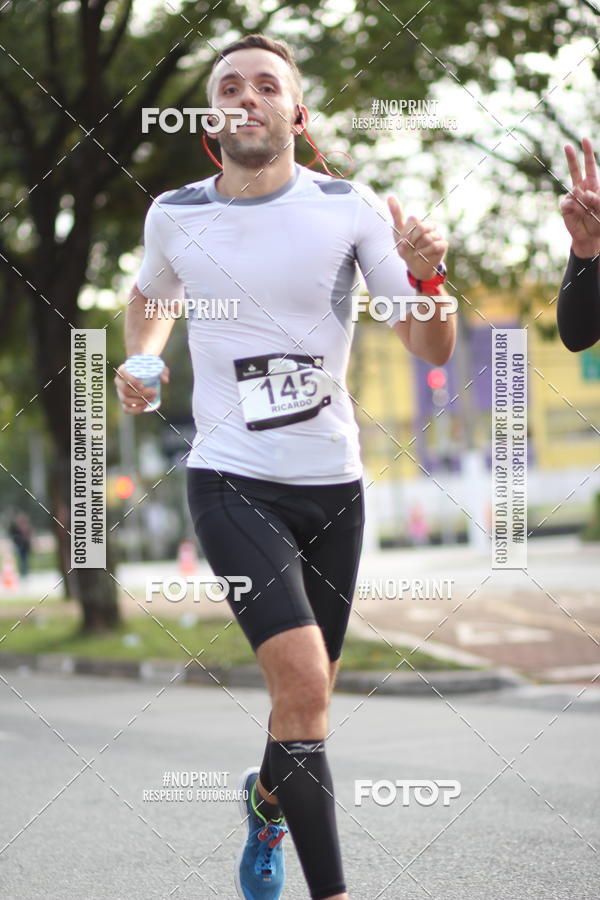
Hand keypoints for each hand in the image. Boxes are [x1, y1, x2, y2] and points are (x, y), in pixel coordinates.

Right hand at [114, 363, 169, 413]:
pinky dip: (135, 410)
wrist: (145, 373)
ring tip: (152, 399)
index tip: (142, 385)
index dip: (131, 381)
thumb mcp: (157, 366)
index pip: (123, 373)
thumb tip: (165, 380)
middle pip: (125, 390)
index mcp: (122, 370)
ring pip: (125, 400)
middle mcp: (118, 381)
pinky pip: (126, 409)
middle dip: (140, 394)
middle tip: (154, 392)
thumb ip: (162, 371)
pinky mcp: (124, 401)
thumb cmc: (150, 367)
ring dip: (139, 402)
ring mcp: (120, 392)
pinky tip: (144, 407)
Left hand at [387, 195, 447, 280]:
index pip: (414, 219)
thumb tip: (390, 196)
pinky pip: (434, 245)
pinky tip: (421, 255)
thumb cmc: (406, 249)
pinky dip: (425, 252)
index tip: (402, 240)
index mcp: (418, 222)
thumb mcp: (398, 233)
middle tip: (410, 247)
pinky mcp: (443, 244)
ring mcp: (437, 235)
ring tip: (416, 252)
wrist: (415, 267)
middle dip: (412, 240)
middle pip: (421, 227)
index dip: (406, 232)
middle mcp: (429, 226)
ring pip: (428, 237)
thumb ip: (396, 214)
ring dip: (418, 248)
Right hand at [560, 137, 599, 257]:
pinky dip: (576, 209)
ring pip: (575, 190)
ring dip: (584, 202)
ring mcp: (571, 196)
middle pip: (575, 170)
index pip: (590, 166)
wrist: (589, 236)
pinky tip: (579, 214)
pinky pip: (569, 203)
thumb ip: (596, 199)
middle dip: (571, 158)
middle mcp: (581, 188)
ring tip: (588, 213)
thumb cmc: (599, 221)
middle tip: (567, 145)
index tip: (584, 139)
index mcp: (593, 185)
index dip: (587, 153)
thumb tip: (582, 192)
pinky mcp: (565, 206)